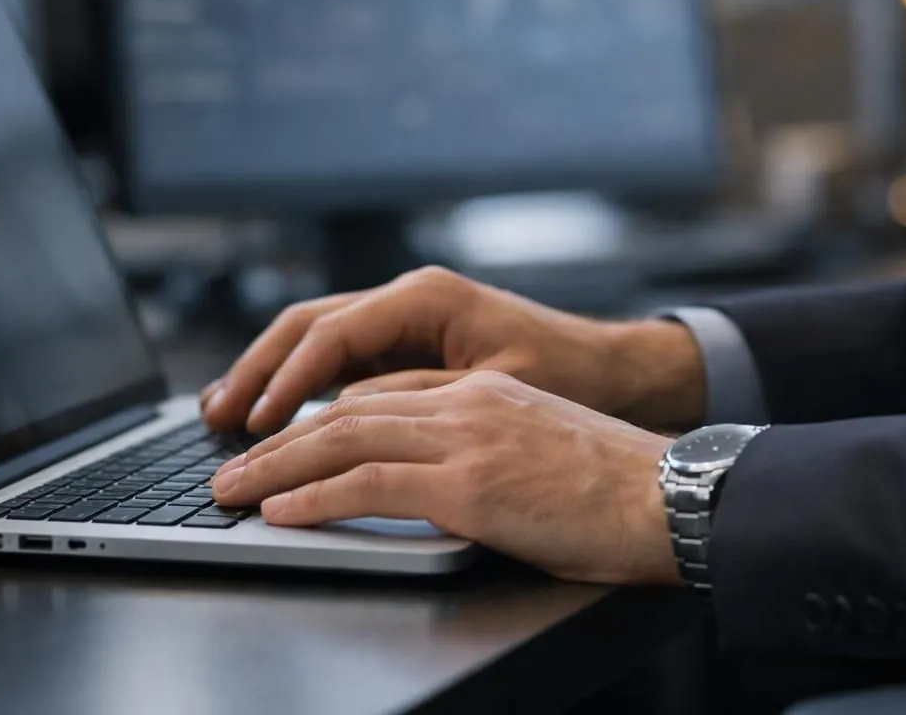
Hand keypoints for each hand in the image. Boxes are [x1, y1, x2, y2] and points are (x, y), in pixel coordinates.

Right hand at [201, 266, 705, 433]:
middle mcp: (408, 297)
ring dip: (269, 374)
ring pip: (315, 338)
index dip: (285, 382)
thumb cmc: (566, 377)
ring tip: (226, 413)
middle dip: (256, 371)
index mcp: (424, 297)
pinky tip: (276, 413)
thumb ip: (418, 398)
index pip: (330, 335)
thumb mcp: (491, 390)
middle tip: (216, 416)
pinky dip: (302, 382)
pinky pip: (340, 357)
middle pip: (306, 326)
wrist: (618, 374)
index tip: (256, 424)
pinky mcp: (409, 343)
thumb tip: (343, 421)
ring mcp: (406, 318)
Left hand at [211, 371, 683, 584]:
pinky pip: (367, 483)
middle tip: (230, 467)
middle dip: (277, 441)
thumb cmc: (618, 490)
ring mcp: (465, 439)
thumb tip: (437, 482)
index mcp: (482, 392)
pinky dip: (312, 497)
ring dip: (274, 468)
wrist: (675, 497)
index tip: (282, 444)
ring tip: (230, 490)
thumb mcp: (539, 449)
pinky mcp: (468, 484)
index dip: (319, 420)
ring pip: (341, 440)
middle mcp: (465, 403)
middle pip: (345, 411)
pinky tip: (279, 512)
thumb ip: (483, 449)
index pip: (378, 396)